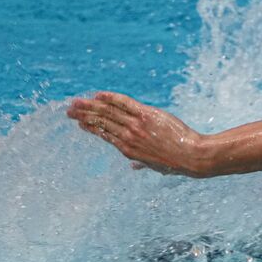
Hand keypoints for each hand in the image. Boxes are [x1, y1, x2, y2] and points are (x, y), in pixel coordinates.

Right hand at [67, 92, 209, 176]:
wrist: (192, 157)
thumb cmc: (176, 163)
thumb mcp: (155, 166)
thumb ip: (141, 163)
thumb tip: (133, 167)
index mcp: (128, 150)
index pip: (104, 135)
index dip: (91, 128)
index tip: (80, 123)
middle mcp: (128, 137)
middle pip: (101, 123)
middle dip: (83, 116)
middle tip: (69, 110)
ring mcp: (136, 126)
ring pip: (108, 113)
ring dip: (90, 106)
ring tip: (76, 102)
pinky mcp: (146, 116)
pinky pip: (124, 103)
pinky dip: (111, 98)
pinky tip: (99, 95)